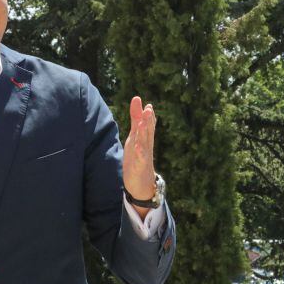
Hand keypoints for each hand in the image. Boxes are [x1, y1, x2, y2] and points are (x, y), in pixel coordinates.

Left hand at [123, 96, 156, 217]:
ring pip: (144, 143)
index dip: (148, 116)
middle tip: (148, 109)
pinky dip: (139, 152)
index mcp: (144, 138)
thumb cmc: (138, 157)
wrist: (142, 183)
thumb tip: (137, 99)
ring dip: (144, 133)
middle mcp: (146, 146)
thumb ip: (135, 118)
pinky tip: (137, 146)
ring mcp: (143, 156)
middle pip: (147, 132)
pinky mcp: (139, 166)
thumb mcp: (134, 136)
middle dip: (148, 120)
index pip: (148, 125)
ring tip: (143, 123)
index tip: (148, 105)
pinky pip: (140, 158)